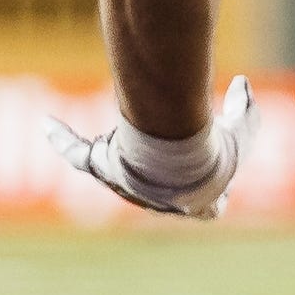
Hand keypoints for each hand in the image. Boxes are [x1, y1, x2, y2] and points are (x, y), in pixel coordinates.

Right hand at [43, 77, 255, 217]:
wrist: (179, 159)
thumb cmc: (213, 149)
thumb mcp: (245, 123)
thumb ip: (245, 105)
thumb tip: (241, 84)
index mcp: (199, 205)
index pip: (211, 210)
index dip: (214, 195)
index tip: (216, 174)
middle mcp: (161, 202)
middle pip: (160, 193)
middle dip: (164, 175)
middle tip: (168, 149)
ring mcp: (128, 188)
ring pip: (119, 175)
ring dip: (119, 156)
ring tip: (116, 138)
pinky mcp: (104, 169)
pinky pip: (77, 155)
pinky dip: (63, 141)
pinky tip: (49, 124)